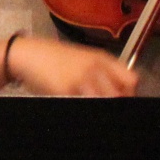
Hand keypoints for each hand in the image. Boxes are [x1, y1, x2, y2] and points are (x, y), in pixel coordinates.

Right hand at [7, 35, 138, 96]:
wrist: (27, 54)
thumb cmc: (53, 58)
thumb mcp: (82, 58)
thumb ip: (102, 71)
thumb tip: (121, 91)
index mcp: (101, 58)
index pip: (131, 80)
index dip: (129, 93)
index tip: (123, 98)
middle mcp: (95, 67)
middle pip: (119, 95)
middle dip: (116, 101)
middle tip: (104, 103)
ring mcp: (82, 79)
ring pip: (104, 100)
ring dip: (98, 102)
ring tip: (86, 99)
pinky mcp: (67, 90)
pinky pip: (84, 104)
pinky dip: (82, 104)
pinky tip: (72, 100)